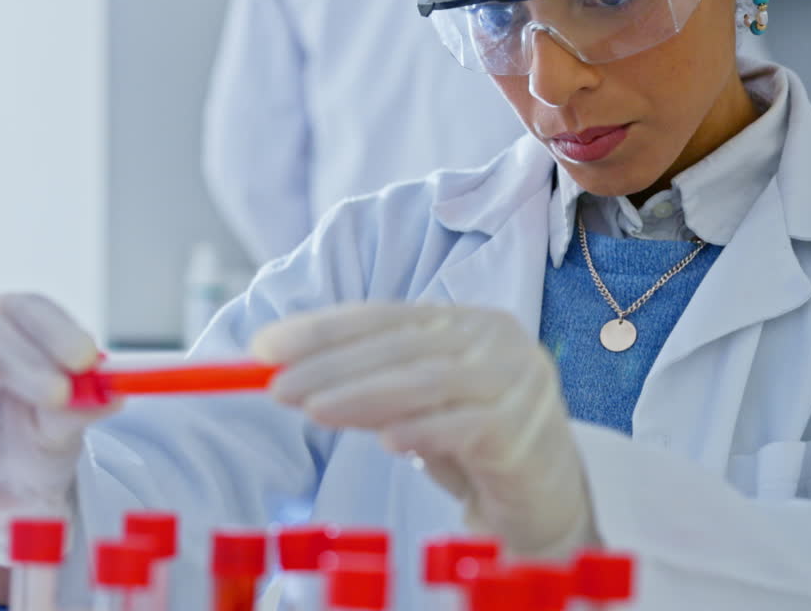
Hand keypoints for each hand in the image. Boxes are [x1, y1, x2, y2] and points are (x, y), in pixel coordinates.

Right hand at [0, 294, 114, 564]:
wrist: (4, 498)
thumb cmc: (36, 449)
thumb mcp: (65, 434)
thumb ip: (80, 409)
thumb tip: (113, 393)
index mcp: (16, 331)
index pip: (28, 308)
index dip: (56, 329)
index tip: (86, 359)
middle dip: (19, 355)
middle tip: (53, 391)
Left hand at [253, 303, 596, 557]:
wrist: (544, 492)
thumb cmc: (472, 439)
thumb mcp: (419, 399)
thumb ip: (368, 379)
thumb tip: (283, 368)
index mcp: (466, 321)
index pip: (384, 316)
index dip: (322, 329)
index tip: (266, 347)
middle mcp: (495, 340)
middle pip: (401, 346)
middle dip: (332, 365)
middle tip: (277, 385)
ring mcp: (517, 382)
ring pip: (427, 382)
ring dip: (363, 396)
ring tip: (313, 409)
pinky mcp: (524, 431)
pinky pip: (466, 428)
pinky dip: (424, 433)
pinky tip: (388, 442)